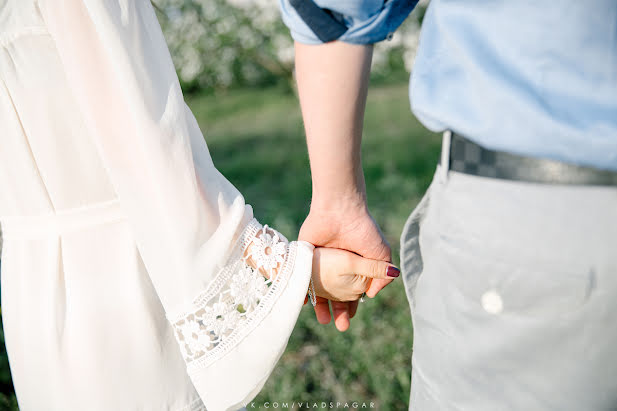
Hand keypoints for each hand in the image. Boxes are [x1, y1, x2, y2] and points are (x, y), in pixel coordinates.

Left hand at [300, 203, 392, 330]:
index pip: (353, 291)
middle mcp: (337, 266)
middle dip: (338, 311)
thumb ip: (380, 275)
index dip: (352, 305)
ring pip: (319, 289)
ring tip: (323, 320)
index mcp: (355, 265)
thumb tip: (371, 295)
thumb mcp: (380, 253)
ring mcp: (321, 262)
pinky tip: (304, 304)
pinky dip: (301, 290)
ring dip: (320, 306)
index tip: (351, 318)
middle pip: (336, 294)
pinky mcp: (305, 257)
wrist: (339, 210)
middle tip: (341, 326)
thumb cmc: (363, 230)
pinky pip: (302, 277)